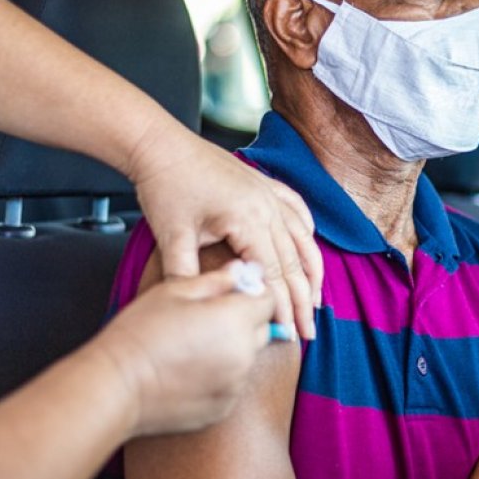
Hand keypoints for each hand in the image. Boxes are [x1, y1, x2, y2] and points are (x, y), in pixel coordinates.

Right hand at [93, 261, 277, 437]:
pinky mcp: (223, 407)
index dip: (252, 294)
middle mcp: (244, 354)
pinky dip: (220, 376)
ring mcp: (235, 384)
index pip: (268, 300)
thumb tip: (240, 270)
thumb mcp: (174, 291)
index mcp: (235, 319)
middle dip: (243, 321)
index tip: (233, 295)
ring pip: (246, 358)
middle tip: (206, 320)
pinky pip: (232, 384)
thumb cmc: (140, 334)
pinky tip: (188, 371)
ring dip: (231, 350)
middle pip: (261, 330)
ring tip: (191, 348)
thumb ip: (216, 280)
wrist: (117, 386)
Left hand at [126, 118, 322, 339]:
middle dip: (303, 300)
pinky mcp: (264, 184)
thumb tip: (197, 310)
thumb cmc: (165, 187)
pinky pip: (296, 210)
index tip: (289, 333)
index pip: (274, 274)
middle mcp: (267, 206)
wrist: (161, 145)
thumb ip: (185, 276)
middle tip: (309, 331)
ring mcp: (269, 193)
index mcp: (248, 219)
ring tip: (317, 299)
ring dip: (312, 272)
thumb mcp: (172, 237)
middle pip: (294, 262)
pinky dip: (306, 232)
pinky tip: (309, 247)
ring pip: (302, 238)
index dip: (283, 307)